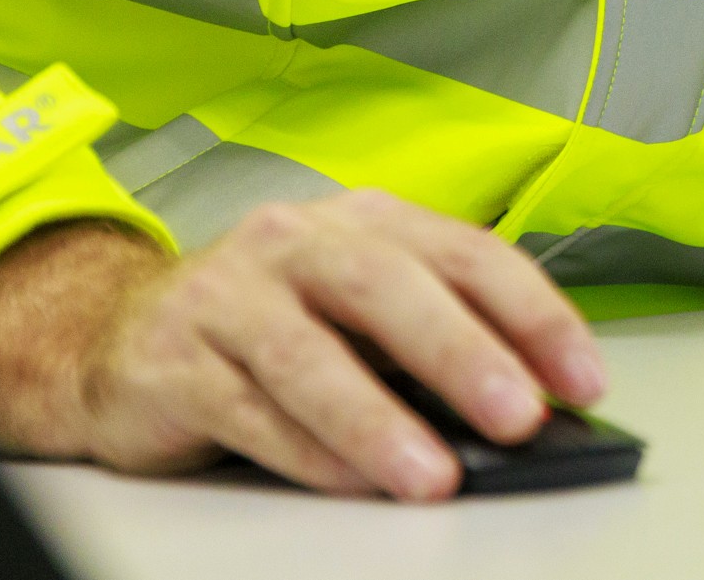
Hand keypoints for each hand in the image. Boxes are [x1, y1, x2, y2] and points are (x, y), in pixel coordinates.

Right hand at [0, 194, 603, 500]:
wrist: (119, 336)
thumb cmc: (268, 324)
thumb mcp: (357, 311)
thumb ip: (431, 341)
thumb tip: (528, 402)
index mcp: (364, 221)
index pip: (467, 253)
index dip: (534, 313)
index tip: (585, 379)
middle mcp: (297, 241)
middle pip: (388, 287)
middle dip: (462, 353)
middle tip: (519, 416)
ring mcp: (229, 296)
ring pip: (309, 355)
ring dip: (379, 420)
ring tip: (432, 476)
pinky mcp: (173, 359)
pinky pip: (248, 409)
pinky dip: (306, 451)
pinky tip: (351, 483)